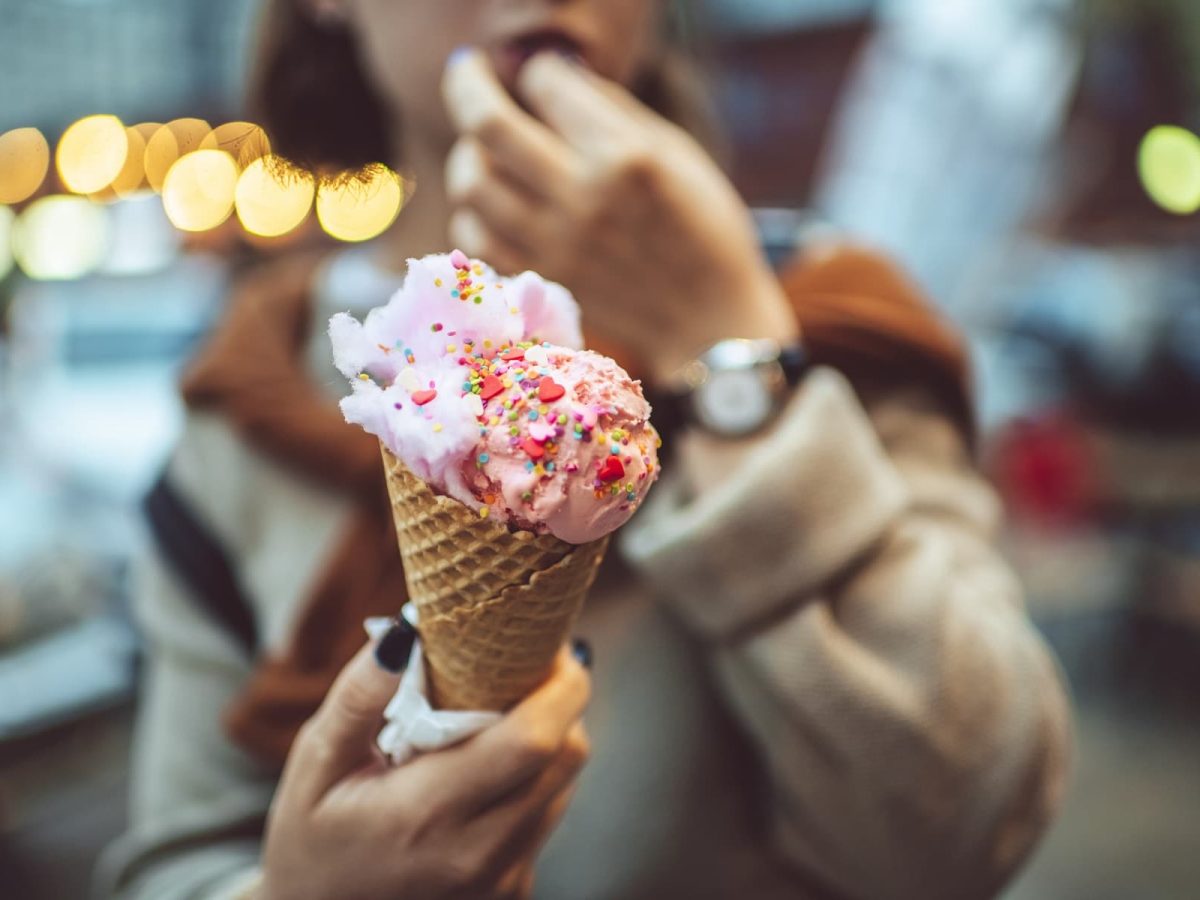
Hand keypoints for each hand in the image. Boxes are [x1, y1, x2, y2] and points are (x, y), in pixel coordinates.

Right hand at [260, 641, 590, 899]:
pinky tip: (488, 773)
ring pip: (564, 787)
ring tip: (499, 719)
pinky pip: (546, 819)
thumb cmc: (312, 834)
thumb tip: (407, 631)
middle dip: (561, 704)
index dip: (560, 687)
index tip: (549, 647)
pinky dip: (534, 783)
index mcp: (425, 814)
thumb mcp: (316, 761)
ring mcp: (499, 883)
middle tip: (526, 669)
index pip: (533, 742)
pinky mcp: (512, 894)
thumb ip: (359, 696)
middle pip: (566, 759)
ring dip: (549, 742)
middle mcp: (476, 856)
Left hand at [442, 50, 797, 383]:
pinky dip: (472, 210)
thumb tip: (548, 73)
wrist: (708, 318)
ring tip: (483, 146)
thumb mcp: (676, 151)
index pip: (545, 84)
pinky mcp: (539, 280)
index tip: (542, 76)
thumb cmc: (702, 225)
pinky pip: (473, 237)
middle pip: (487, 124)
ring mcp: (555, 244)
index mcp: (625, 157)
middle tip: (467, 72)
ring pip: (470, 183)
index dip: (538, 71)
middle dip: (467, 83)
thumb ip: (610, 107)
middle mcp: (583, 198)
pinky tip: (492, 201)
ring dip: (467, 152)